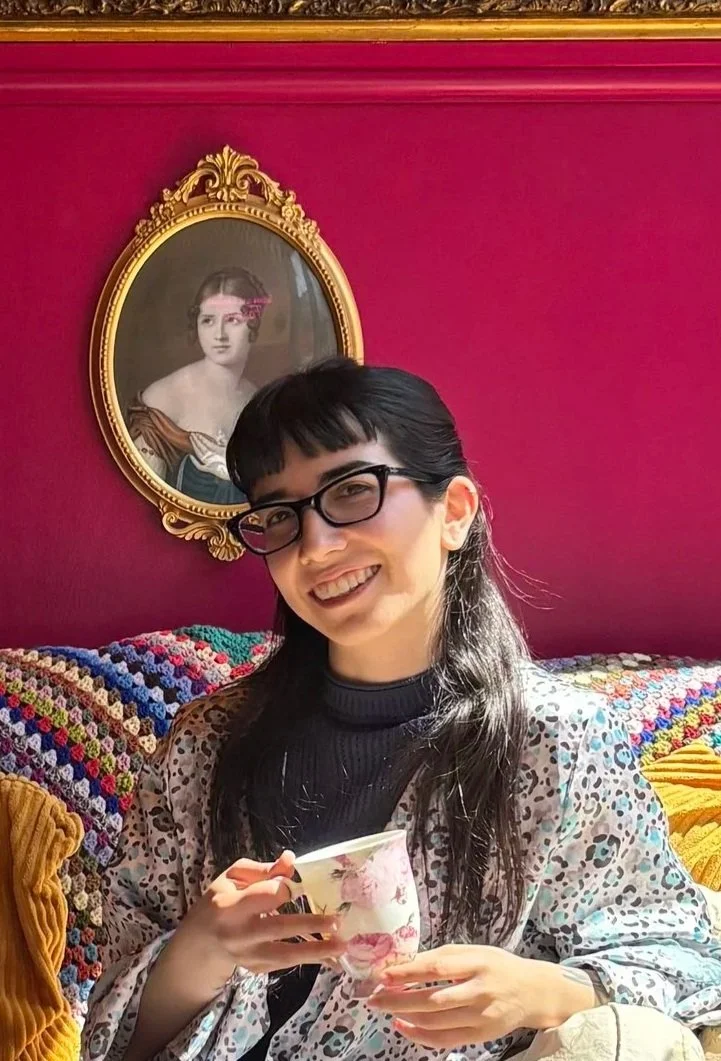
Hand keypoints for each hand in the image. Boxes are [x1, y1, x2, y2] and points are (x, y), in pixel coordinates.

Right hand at [175, 850, 344, 979]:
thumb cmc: (219, 901)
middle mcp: (239, 934)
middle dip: (308, 925)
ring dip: (315, 951)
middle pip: (277, 928)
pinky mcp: (257, 969)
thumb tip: (291, 860)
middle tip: (335, 921)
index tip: (301, 885)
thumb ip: (263, 870)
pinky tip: (331, 957)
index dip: (283, 889)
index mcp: (230, 906)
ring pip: (284, 955)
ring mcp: (248, 956)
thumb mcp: (233, 878)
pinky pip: (285, 965)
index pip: (262, 896)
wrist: (200, 943)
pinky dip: (309, 961)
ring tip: (341, 946)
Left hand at [366, 945, 596, 1049]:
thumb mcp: (475, 951)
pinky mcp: (481, 1035)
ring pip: (436, 1021)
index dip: (408, 972)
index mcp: (477, 962)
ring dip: (406, 1016)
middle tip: (374, 997)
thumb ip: (445, 957)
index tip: (384, 974)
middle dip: (399, 999)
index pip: (436, 968)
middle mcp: (480, 990)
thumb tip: (407, 963)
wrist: (534, 992)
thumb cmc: (498, 966)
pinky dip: (421, 1036)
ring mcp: (481, 1015)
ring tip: (385, 1008)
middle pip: (433, 999)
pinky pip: (445, 1039)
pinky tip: (404, 1026)